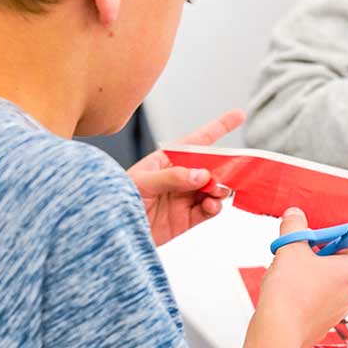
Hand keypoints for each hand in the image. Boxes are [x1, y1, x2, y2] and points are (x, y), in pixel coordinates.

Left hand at [127, 109, 244, 245]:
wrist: (109, 231)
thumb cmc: (116, 199)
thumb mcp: (141, 182)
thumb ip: (172, 177)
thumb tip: (201, 175)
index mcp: (166, 160)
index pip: (196, 141)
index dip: (218, 128)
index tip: (238, 115)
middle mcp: (179, 177)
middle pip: (210, 167)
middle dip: (223, 167)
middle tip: (227, 173)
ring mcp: (184, 198)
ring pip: (213, 189)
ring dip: (219, 189)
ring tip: (214, 192)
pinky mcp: (186, 219)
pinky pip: (208, 210)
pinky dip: (214, 207)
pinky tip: (211, 205)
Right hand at [257, 208, 347, 347]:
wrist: (278, 328)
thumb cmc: (290, 292)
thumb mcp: (290, 247)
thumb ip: (294, 226)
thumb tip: (295, 215)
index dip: (330, 241)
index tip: (314, 239)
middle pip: (336, 267)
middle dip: (317, 259)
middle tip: (297, 255)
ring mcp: (335, 313)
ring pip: (325, 287)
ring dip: (310, 279)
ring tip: (288, 275)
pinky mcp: (321, 326)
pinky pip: (315, 305)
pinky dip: (304, 298)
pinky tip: (286, 295)